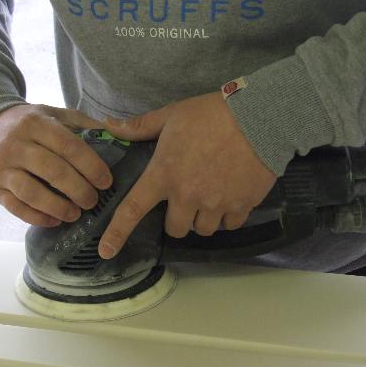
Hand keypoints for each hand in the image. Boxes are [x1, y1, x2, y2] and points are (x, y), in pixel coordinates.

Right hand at [0, 103, 112, 226]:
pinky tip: (54, 221)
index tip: (106, 182)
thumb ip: (82, 124)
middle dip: (78, 190)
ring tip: (75, 214)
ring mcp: (3, 168)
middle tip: (93, 201)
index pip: (68, 146)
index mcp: (36, 124)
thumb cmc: (29, 125)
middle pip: (53, 171)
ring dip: (58, 207)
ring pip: (32, 192)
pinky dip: (37, 217)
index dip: (90, 166)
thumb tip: (117, 135)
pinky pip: (16, 207)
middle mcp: (17, 145)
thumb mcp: (53, 115)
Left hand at [99, 92, 276, 258]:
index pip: (133, 210)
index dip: (117, 233)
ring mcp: (216, 204)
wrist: (260, 117)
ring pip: (202, 229)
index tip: (105, 252)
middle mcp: (187, 196)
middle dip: (178, 218)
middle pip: (174, 229)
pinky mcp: (241, 205)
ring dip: (203, 218)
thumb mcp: (172, 115)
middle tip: (186, 198)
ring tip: (210, 195)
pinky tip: (230, 196)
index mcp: (164, 174)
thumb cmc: (212, 114)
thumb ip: (140, 126)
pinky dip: (228, 216)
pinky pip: (229, 224)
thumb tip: (109, 124)